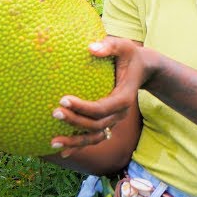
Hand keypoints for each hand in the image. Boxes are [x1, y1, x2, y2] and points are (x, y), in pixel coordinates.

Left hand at [48, 36, 149, 153]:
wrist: (143, 69)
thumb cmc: (130, 55)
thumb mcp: (124, 46)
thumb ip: (109, 45)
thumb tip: (91, 48)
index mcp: (124, 98)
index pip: (102, 108)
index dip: (83, 107)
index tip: (63, 99)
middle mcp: (119, 114)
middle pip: (96, 125)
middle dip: (74, 122)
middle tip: (54, 113)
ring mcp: (114, 121)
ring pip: (94, 137)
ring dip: (74, 142)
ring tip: (53, 142)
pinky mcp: (108, 123)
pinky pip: (93, 138)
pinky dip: (78, 146)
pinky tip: (61, 151)